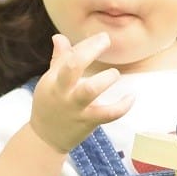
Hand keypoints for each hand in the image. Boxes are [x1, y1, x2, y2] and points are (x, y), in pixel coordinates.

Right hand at [28, 32, 134, 152]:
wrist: (45, 138)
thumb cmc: (50, 104)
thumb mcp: (50, 81)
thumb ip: (58, 59)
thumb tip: (59, 36)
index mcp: (54, 79)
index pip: (69, 55)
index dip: (86, 44)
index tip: (101, 38)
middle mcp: (63, 91)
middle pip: (73, 67)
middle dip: (90, 50)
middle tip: (106, 40)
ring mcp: (76, 107)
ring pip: (90, 90)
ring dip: (106, 78)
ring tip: (115, 73)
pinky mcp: (88, 121)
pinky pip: (108, 114)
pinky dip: (122, 106)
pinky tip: (131, 97)